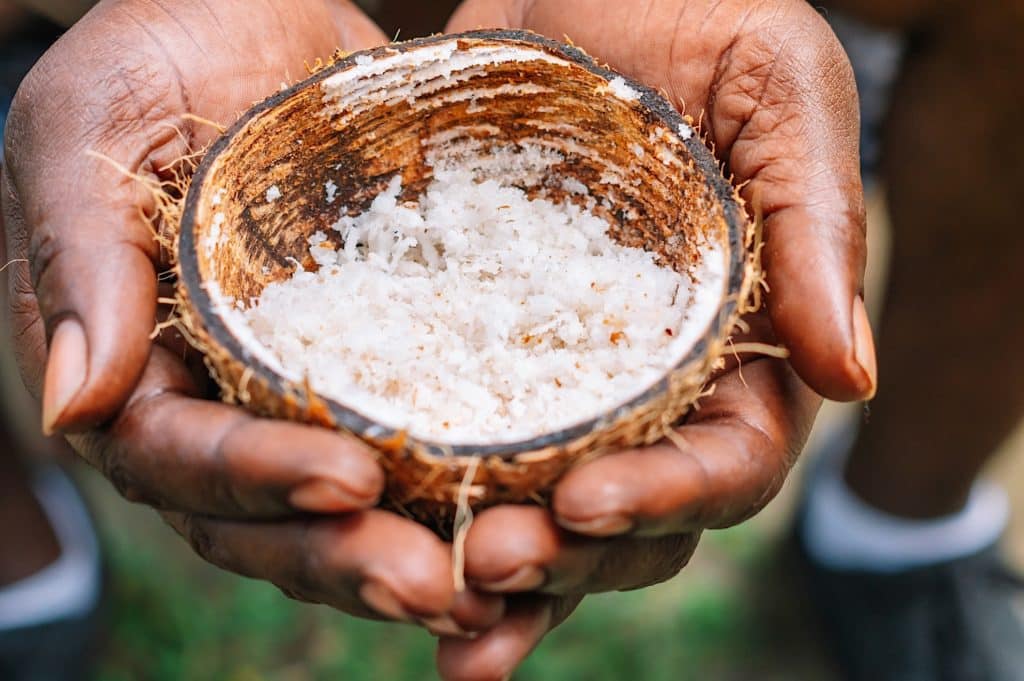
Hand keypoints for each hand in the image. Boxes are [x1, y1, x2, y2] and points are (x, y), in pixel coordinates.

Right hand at [1, 0, 500, 635]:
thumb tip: (75, 409)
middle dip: (347, 556)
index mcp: (136, 369)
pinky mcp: (393, 358)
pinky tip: (538, 520)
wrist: (260, 14)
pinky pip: (427, 436)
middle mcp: (222, 401)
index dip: (256, 478)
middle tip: (438, 583)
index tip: (343, 480)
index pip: (180, 457)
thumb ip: (75, 260)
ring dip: (417, 551)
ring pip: (352, 506)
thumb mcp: (86, 131)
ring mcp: (309, 389)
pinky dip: (471, 491)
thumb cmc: (155, 58)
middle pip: (271, 515)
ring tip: (503, 582)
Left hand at [438, 1, 869, 677]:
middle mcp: (651, 382)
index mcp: (739, 342)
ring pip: (542, 508)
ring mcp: (559, 373)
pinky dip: (422, 502)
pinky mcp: (473, 346)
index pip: (727, 460)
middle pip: (630, 515)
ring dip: (497, 570)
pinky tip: (370, 538)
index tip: (583, 502)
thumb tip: (852, 378)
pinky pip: (454, 439)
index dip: (668, 497)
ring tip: (429, 603)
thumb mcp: (780, 88)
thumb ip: (819, 225)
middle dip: (568, 559)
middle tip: (488, 569)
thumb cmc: (699, 14)